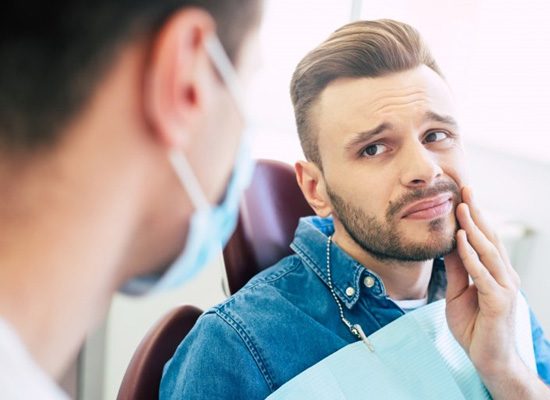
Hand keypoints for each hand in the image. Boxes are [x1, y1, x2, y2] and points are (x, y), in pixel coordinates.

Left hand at [444, 186, 520, 377]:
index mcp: (496, 273)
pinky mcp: (498, 302)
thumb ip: (456, 269)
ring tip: (462, 207)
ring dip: (475, 228)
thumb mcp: (457, 292)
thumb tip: (448, 244)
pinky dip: (471, 255)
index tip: (463, 196)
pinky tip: (462, 239)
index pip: (485, 239)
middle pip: (490, 238)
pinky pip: (482, 274)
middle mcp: (504, 276)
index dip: (476, 217)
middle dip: (477, 213)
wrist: (488, 360)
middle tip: (466, 189)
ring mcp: (504, 288)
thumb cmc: (474, 327)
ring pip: (488, 252)